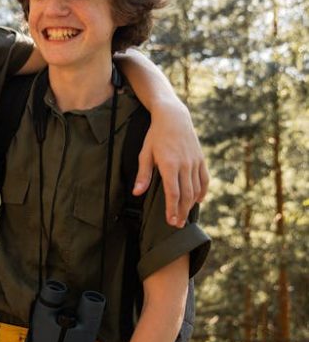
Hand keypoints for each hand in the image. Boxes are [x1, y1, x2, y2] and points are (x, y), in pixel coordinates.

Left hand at [133, 102, 208, 225]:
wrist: (173, 117)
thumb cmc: (155, 135)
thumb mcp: (145, 153)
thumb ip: (143, 174)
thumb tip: (137, 193)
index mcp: (170, 164)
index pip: (173, 193)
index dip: (172, 209)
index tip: (170, 221)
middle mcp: (185, 165)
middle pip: (186, 195)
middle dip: (182, 212)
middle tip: (177, 224)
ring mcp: (195, 162)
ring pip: (196, 189)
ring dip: (191, 205)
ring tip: (185, 216)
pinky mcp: (201, 159)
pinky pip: (204, 180)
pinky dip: (202, 192)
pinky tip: (198, 200)